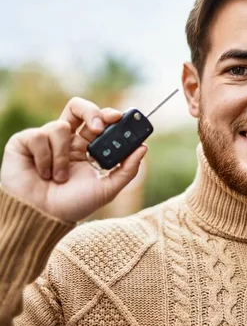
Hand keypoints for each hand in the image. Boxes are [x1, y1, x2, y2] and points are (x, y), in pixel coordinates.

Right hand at [0, 97, 147, 222]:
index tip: (120, 117)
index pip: (99, 122)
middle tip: (98, 127)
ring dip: (62, 155)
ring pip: (60, 126)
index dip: (109, 115)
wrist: (41, 218)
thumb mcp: (107, 189)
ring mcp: (45, 140)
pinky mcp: (24, 141)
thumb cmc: (71, 205)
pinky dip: (44, 158)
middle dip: (91, 112)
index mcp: (86, 148)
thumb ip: (127, 170)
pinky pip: (39, 136)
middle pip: (78, 107)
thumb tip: (143, 148)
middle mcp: (66, 140)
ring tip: (59, 177)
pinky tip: (42, 173)